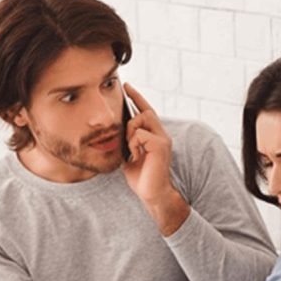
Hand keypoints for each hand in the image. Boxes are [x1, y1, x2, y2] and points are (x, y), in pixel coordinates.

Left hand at [121, 83, 188, 234]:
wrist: (152, 194)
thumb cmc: (141, 177)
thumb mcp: (130, 155)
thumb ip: (128, 141)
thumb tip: (116, 130)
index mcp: (155, 135)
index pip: (147, 110)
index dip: (137, 97)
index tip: (126, 86)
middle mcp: (162, 134)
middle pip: (144, 112)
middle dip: (131, 121)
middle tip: (128, 140)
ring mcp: (163, 139)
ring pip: (140, 120)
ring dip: (130, 135)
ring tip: (133, 151)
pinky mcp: (161, 145)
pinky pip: (140, 134)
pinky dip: (133, 145)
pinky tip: (136, 157)